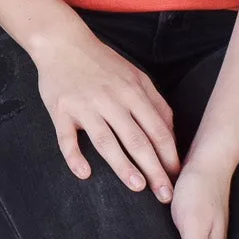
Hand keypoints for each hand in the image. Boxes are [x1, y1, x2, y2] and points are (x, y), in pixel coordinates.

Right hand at [29, 23, 178, 199]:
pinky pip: (66, 137)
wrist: (63, 43)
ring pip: (106, 141)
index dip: (170, 155)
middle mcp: (110, 99)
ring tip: (137, 186)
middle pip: (136, 139)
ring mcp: (84, 106)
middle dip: (154, 169)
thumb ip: (155, 103)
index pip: (157, 129)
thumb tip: (172, 134)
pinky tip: (84, 173)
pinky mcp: (61, 110)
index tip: (178, 177)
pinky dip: (74, 156)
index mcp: (132, 92)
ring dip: (122, 165)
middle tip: (166, 195)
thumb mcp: (135, 75)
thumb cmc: (102, 63)